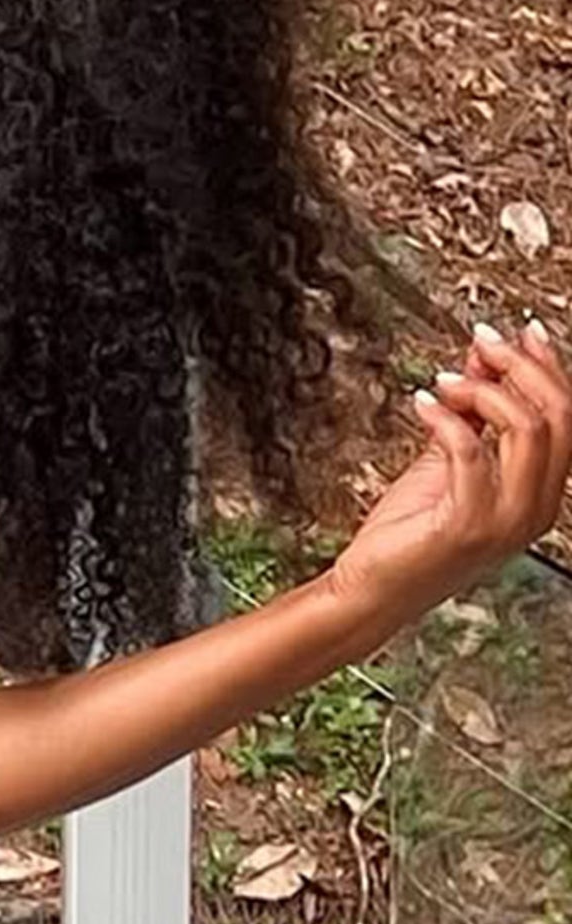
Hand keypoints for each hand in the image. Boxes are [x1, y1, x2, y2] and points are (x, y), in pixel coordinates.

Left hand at [329, 320, 571, 622]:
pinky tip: (421, 403)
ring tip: (442, 381)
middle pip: (558, 416)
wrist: (371, 591)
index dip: (547, 367)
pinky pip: (470, 451)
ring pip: (528, 428)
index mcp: (542, 495)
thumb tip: (482, 358)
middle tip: (481, 341)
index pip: (568, 419)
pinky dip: (445, 417)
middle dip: (520, 367)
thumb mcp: (446, 461)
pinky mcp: (467, 525)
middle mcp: (536, 509)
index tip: (518, 332)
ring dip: (483, 390)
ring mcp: (507, 520)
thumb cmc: (407, 534)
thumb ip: (471, 415)